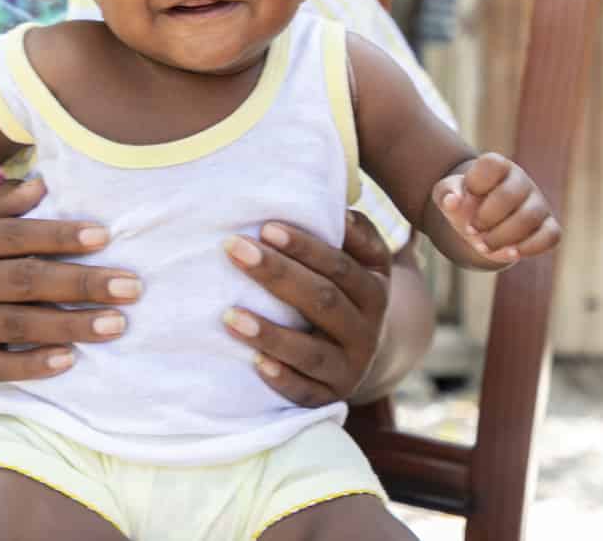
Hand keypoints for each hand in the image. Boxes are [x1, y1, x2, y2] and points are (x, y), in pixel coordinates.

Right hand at [0, 177, 140, 381]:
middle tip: (131, 286)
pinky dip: (34, 364)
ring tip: (117, 323)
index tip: (104, 236)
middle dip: (80, 283)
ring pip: (18, 324)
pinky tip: (71, 359)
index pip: (14, 236)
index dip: (58, 235)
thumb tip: (40, 182)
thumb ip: (5, 205)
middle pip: (24, 280)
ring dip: (71, 324)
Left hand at [222, 211, 392, 407]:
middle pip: (322, 302)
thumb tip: (336, 205)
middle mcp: (366, 331)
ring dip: (270, 334)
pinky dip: (282, 380)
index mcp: (374, 290)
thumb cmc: (345, 290)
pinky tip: (255, 364)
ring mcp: (349, 369)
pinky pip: (306, 394)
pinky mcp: (329, 398)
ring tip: (228, 316)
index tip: (265, 227)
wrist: (360, 352)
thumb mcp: (362, 259)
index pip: (339, 266)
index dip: (304, 247)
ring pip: (311, 352)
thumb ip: (353, 231)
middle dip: (276, 274)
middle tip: (234, 249)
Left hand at [434, 153, 560, 264]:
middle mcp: (521, 181)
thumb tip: (452, 200)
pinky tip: (509, 253)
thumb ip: (446, 193)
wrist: (482, 223)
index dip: (475, 183)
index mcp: (497, 166)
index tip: (466, 196)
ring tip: (483, 246)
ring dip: (502, 237)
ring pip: (529, 218)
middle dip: (486, 218)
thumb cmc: (465, 203)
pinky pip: (550, 236)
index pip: (492, 164)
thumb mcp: (448, 195)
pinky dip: (529, 248)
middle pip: (510, 195)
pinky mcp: (549, 227)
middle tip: (470, 231)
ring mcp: (538, 203)